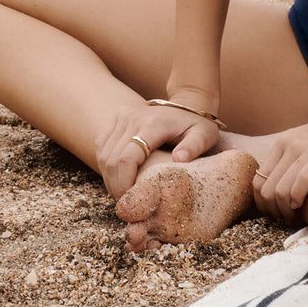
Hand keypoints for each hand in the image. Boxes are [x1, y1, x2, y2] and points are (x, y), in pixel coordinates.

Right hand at [95, 102, 218, 198]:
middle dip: (115, 186)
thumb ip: (194, 146)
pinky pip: (102, 145)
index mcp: (154, 123)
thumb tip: (179, 159)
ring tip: (122, 194)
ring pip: (104, 154)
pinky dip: (106, 165)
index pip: (127, 157)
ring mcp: (123, 115)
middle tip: (127, 204)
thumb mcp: (204, 135)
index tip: (132, 201)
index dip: (124, 183)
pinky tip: (117, 178)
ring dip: (109, 178)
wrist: (188, 103)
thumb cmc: (197, 126)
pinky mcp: (118, 117)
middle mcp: (134, 116)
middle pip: (112, 159)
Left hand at [253, 109, 307, 219]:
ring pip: (281, 190)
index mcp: (283, 142)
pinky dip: (298, 198)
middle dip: (274, 211)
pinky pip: (302, 181)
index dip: (263, 204)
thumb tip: (272, 193)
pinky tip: (303, 205)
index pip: (258, 180)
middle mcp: (291, 144)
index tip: (274, 213)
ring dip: (285, 211)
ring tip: (296, 216)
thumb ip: (288, 161)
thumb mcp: (304, 143)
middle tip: (286, 219)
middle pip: (267, 190)